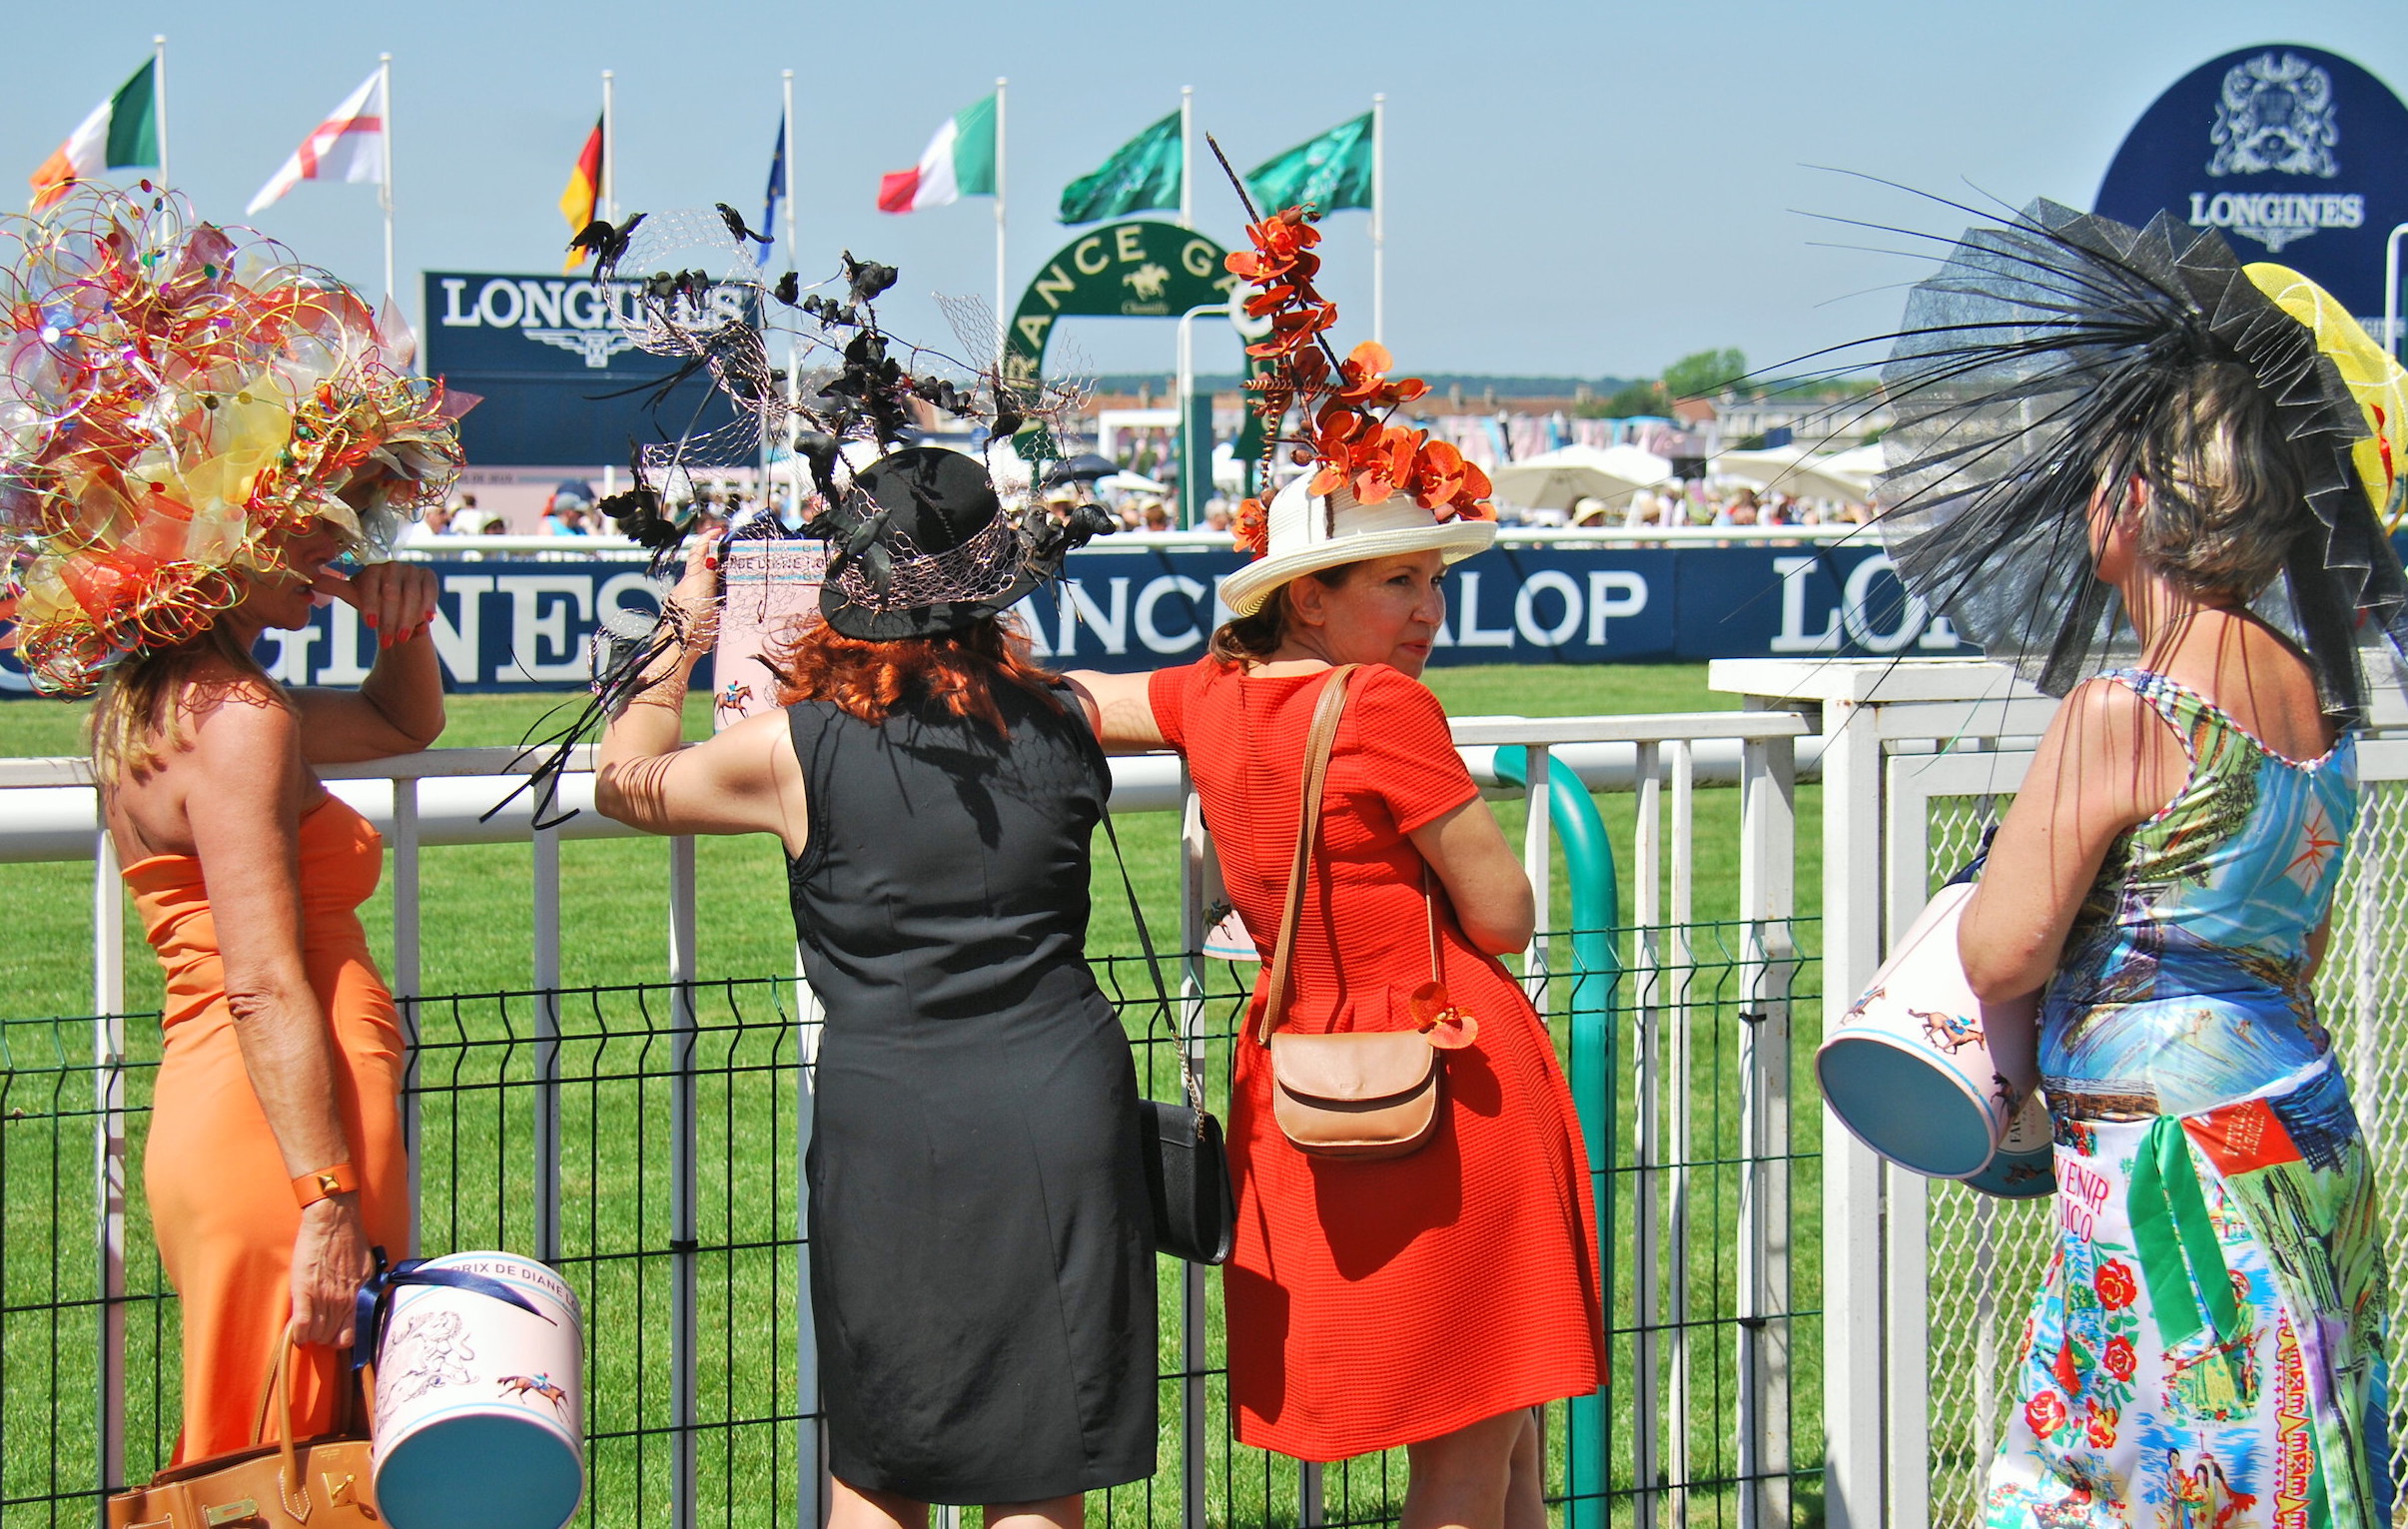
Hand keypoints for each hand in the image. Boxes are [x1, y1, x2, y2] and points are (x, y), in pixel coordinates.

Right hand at [289, 1193, 373, 1346]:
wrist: (334, 1222)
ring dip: (310, 1334)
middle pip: (330, 1338)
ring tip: (307, 1325)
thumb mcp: (366, 1270)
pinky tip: (297, 1330)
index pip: (351, 1336)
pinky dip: (298, 1333)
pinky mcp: (304, 1291)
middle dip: (323, 1336)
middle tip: (317, 1326)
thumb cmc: (351, 1242)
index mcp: (359, 1297)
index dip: (341, 1339)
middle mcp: (343, 1301)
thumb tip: (359, 1307)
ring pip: (316, 1334)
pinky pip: (301, 1325)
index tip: (334, 1334)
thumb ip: (362, 1291)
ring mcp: (324, 1298)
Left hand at [313, 561, 438, 648]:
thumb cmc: (374, 605)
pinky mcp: (428, 576)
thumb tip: (309, 580)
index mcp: (372, 569)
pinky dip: (428, 605)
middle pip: (391, 593)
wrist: (399, 610)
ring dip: (407, 618)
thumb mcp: (354, 597)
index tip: (369, 625)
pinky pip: (429, 591)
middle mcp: (392, 565)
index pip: (370, 586)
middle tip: (387, 641)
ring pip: (411, 595)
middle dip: (389, 619)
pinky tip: (426, 620)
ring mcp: (412, 570)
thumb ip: (333, 587)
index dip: (370, 605)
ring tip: (402, 637)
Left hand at [664, 530, 723, 654]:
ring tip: (736, 581)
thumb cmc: (690, 624)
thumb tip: (710, 555)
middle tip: (735, 556)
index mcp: (692, 579)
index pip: (698, 551)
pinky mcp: (693, 614)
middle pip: (703, 566)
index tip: (718, 530)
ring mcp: (690, 600)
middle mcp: (689, 587)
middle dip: (717, 559)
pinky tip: (727, 602)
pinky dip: (717, 595)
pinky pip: (707, 598)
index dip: (706, 538)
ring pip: (707, 583)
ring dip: (719, 579)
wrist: (680, 649)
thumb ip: (708, 574)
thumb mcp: (703, 593)